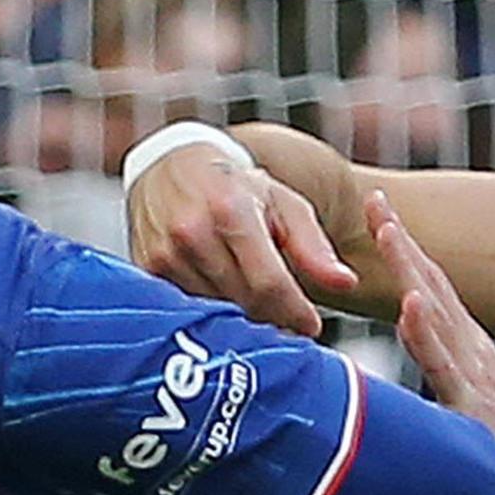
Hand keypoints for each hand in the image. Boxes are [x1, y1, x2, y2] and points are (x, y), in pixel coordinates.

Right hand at [129, 144, 358, 337]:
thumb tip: (346, 283)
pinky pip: (189, 309)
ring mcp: (164, 253)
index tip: (311, 327)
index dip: (294, 312)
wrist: (171, 168)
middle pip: (244, 302)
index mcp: (231, 210)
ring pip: (216, 312)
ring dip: (243, 317)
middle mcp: (191, 232)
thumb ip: (314, 246)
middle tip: (290, 323)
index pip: (268, 283)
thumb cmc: (237, 187)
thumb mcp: (284, 204)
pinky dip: (213, 313)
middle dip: (273, 318)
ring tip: (259, 306)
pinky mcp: (147, 270)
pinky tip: (228, 301)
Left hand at [367, 192, 494, 494]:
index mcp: (463, 345)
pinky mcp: (471, 404)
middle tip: (374, 197)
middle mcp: (469, 347)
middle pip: (430, 282)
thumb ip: (437, 373)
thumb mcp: (462, 399)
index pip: (429, 285)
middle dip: (401, 238)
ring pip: (435, 311)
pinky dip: (427, 333)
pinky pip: (444, 364)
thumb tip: (397, 357)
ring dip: (410, 267)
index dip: (404, 246)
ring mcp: (472, 371)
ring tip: (388, 230)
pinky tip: (411, 306)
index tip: (378, 207)